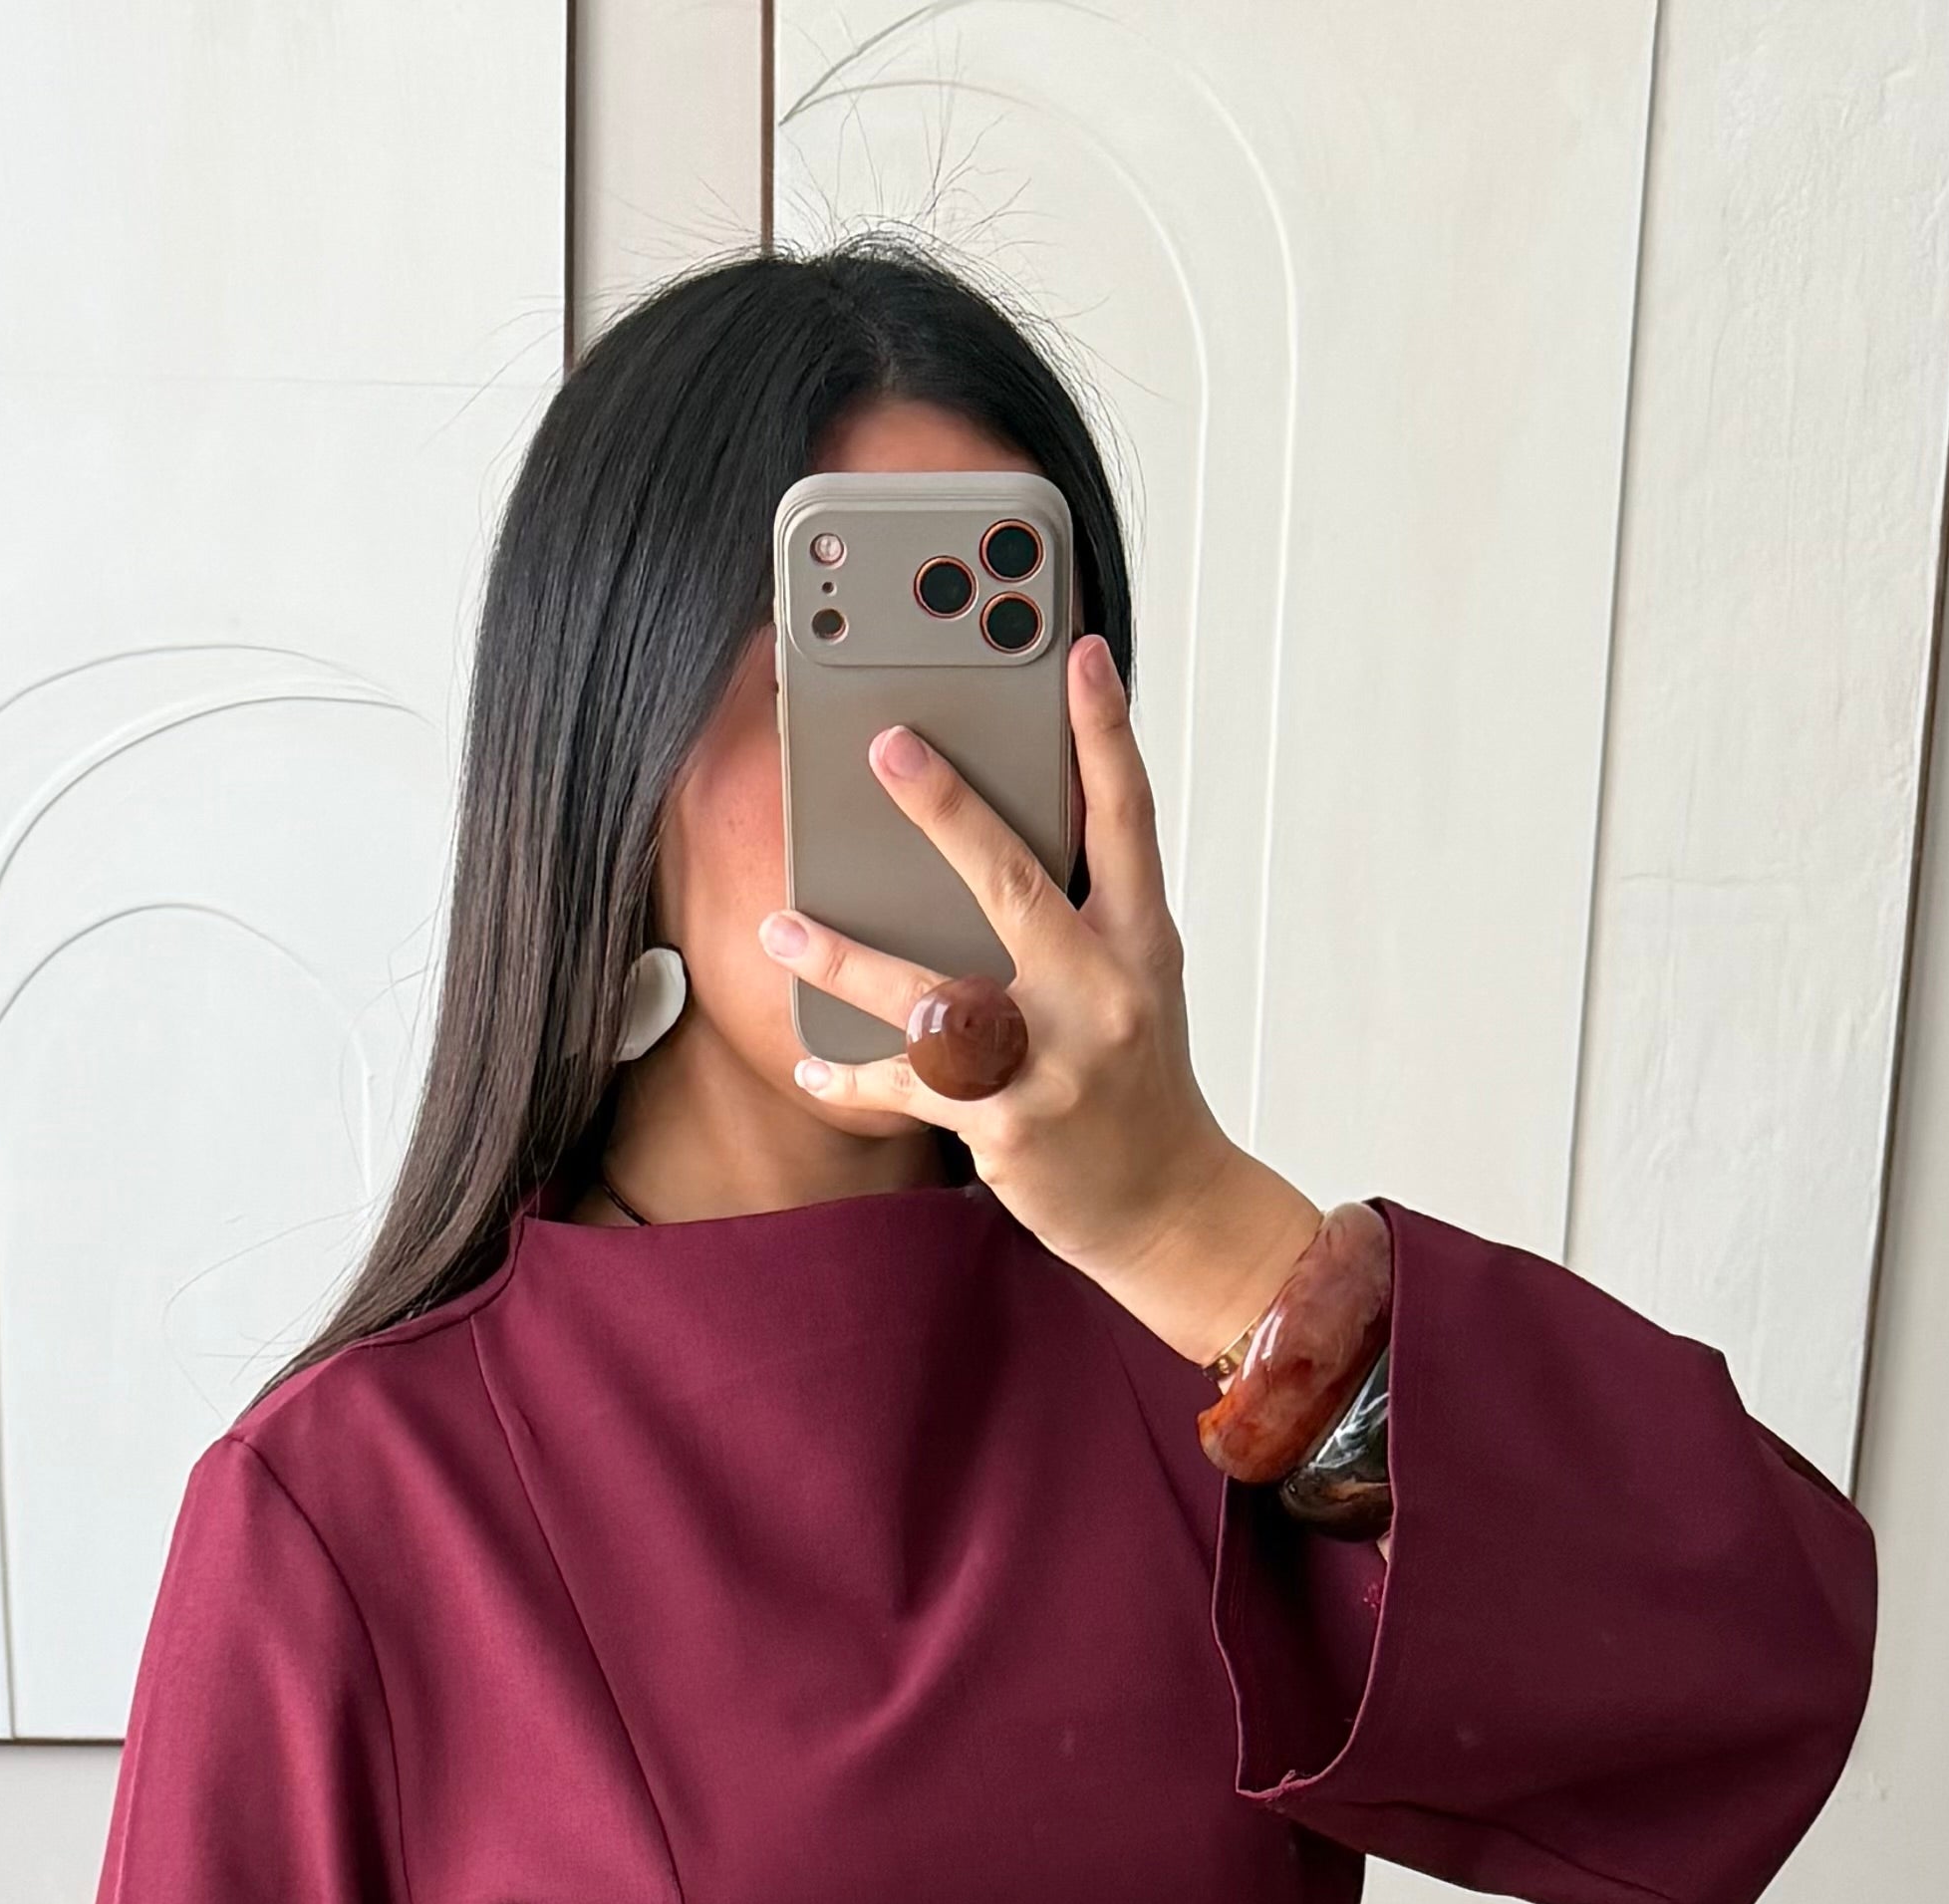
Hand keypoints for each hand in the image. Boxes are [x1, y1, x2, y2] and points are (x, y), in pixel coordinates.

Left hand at [759, 633, 1327, 1368]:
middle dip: (947, 809)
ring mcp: (1053, 1061)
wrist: (1168, 1206)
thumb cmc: (1136, 1081)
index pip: (1127, 818)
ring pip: (932, 993)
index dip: (1105, 731)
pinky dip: (852, 1075)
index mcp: (1139, 941)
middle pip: (1016, 882)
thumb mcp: (1135, 980)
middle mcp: (1102, 991)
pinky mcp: (1007, 1125)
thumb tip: (987, 835)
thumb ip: (1080, 911)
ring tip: (780, 930)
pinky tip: (809, 1061)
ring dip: (846, 962)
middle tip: (888, 746)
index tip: (1080, 653)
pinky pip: (908, 1087)